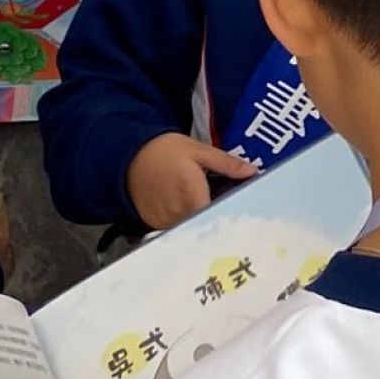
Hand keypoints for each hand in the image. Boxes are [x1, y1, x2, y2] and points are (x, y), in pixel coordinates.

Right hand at [125, 133, 257, 231]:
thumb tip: (251, 171)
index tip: (239, 205)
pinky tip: (185, 205)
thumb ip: (227, 164)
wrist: (128, 156)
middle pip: (206, 222)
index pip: (220, 214)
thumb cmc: (164, 151)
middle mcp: (178, 213)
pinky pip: (174, 227)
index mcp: (193, 196)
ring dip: (199, 217)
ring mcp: (164, 221)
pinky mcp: (153, 223)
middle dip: (217, 213)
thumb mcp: (199, 151)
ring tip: (201, 200)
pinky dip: (182, 219)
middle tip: (222, 200)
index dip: (231, 210)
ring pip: (191, 227)